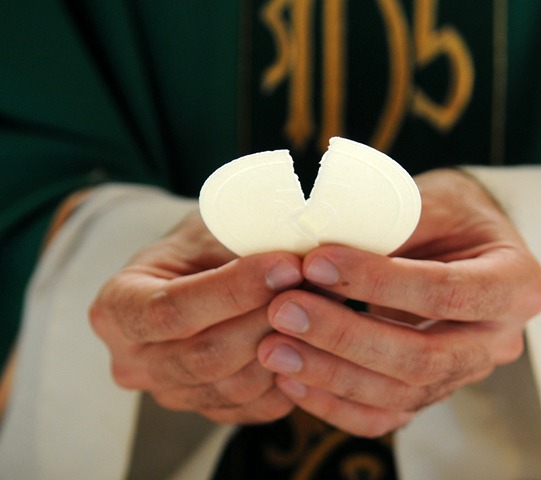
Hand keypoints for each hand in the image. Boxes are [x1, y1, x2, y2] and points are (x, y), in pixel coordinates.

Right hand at [89, 212, 303, 423]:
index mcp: (116, 309)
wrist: (199, 270)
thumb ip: (246, 244)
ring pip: (237, 385)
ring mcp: (171, 391)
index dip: (234, 289)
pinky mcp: (209, 409)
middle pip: (205, 356)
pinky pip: (258, 406)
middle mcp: (134, 361)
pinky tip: (311, 338)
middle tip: (312, 285)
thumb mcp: (211, 227)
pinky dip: (292, 373)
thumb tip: (305, 259)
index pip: (171, 309)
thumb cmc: (201, 243)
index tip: (286, 265)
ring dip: (288, 344)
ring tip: (319, 304)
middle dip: (267, 318)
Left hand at [257, 169, 540, 436]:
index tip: (315, 262)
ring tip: (272, 348)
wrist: (463, 240)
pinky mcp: (431, 390)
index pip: (446, 292)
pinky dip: (335, 404)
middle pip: (424, 357)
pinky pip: (385, 414)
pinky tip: (291, 381)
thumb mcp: (429, 201)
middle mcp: (498, 339)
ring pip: (401, 394)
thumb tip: (311, 253)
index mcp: (516, 283)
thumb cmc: (448, 213)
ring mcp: (465, 372)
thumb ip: (385, 227)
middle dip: (346, 337)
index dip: (378, 281)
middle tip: (283, 310)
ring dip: (331, 374)